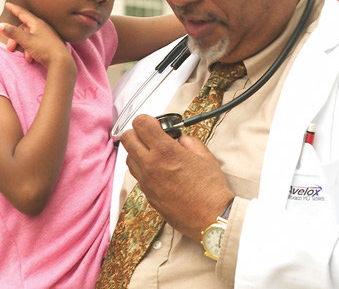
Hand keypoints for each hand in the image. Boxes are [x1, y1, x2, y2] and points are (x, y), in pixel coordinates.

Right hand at [0, 2, 73, 68]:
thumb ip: (13, 32)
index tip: (7, 4)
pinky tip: (32, 59)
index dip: (14, 9)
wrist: (61, 61)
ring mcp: (47, 36)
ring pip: (30, 38)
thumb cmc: (45, 49)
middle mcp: (43, 27)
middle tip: (10, 48)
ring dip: (25, 47)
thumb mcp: (26, 40)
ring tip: (27, 57)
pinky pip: (36, 44)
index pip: (23, 13)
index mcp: (38, 23)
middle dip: (15, 39)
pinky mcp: (50, 44)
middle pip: (24, 29)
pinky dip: (31, 51)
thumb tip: (1, 25)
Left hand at [120, 115, 233, 241]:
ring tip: (154, 154)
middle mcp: (151, 166)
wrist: (211, 218)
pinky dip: (143, 168)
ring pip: (128, 158)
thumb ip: (188, 141)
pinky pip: (137, 176)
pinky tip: (158, 170)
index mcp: (165, 152)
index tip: (155, 123)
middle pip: (127, 139)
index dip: (147, 119)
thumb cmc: (211, 189)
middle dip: (137, 132)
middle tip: (151, 135)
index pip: (141, 124)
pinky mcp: (148, 196)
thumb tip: (179, 138)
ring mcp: (147, 182)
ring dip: (137, 151)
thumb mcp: (205, 156)